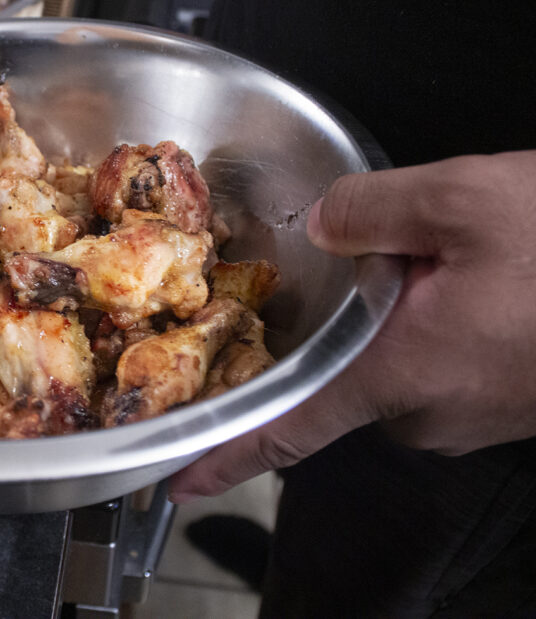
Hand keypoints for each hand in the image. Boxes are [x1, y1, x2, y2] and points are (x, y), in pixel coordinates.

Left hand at [170, 150, 535, 500]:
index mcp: (401, 373)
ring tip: (447, 258)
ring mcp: (469, 412)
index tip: (181, 478)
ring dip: (401, 313)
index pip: (287, 429)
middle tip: (386, 255)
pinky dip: (433, 322)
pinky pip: (438, 363)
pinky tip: (475, 279)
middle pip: (342, 372)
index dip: (227, 456)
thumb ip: (371, 210)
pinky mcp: (499, 399)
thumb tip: (321, 224)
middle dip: (346, 318)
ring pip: (394, 362)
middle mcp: (429, 410)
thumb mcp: (468, 200)